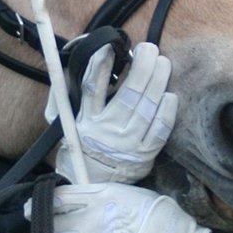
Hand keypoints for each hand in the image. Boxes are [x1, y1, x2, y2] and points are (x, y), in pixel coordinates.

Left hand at [24, 183, 209, 232]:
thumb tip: (66, 197)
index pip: (58, 198)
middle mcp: (89, 219)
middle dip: (43, 224)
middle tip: (39, 225)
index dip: (40, 202)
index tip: (31, 206)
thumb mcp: (116, 190)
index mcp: (96, 197)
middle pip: (53, 222)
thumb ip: (89, 193)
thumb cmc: (143, 209)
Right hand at [49, 42, 177, 184]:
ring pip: (148, 108)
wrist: (91, 186)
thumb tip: (65, 65)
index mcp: (86, 122)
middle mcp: (107, 132)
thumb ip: (62, 96)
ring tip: (163, 62)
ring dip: (158, 81)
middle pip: (129, 94)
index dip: (101, 65)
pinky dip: (167, 112)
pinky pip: (160, 131)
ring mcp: (128, 144)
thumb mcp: (62, 124)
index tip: (110, 47)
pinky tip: (170, 95)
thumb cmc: (79, 148)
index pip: (92, 88)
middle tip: (149, 49)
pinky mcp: (144, 156)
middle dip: (142, 67)